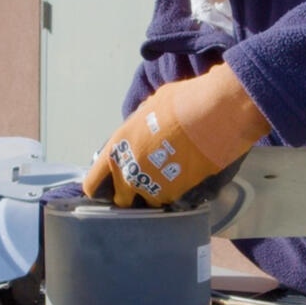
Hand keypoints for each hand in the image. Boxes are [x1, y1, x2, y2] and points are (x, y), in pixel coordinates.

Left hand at [83, 62, 268, 206]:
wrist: (212, 115)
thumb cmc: (181, 102)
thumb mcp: (150, 107)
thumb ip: (139, 125)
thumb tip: (142, 127)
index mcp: (117, 149)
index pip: (92, 183)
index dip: (99, 187)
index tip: (109, 186)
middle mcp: (129, 174)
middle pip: (122, 200)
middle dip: (131, 195)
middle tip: (146, 181)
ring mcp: (152, 187)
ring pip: (149, 202)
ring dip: (157, 194)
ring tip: (171, 179)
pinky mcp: (176, 195)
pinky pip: (172, 200)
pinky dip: (178, 194)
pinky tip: (188, 180)